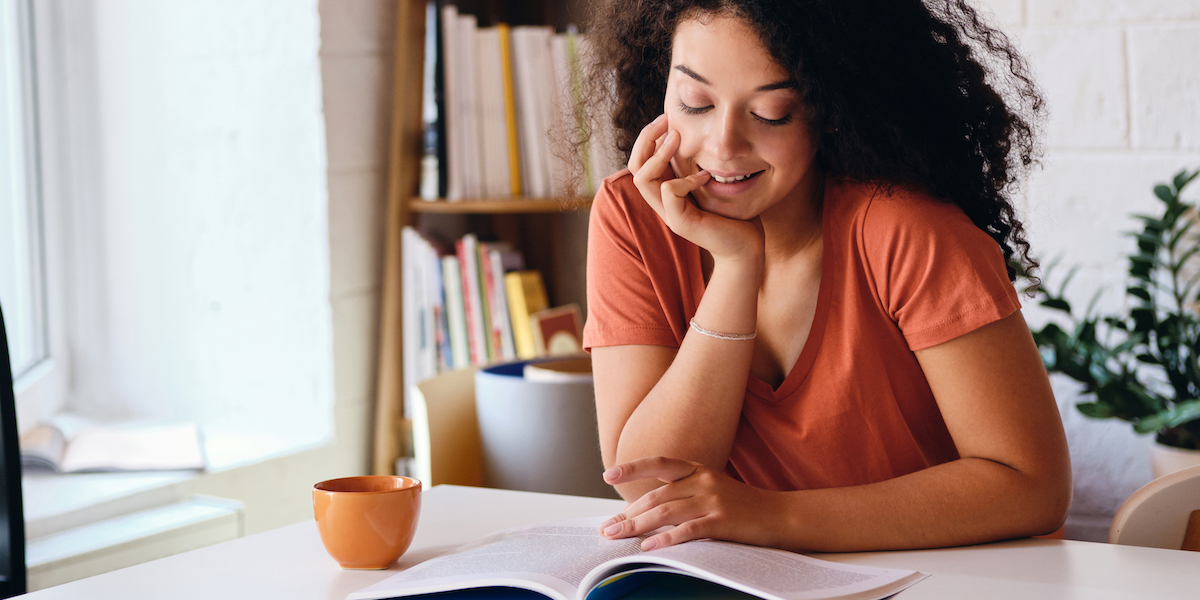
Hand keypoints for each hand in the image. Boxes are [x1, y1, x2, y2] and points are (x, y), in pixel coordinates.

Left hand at [598, 456, 772, 550]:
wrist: (779, 515)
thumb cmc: (741, 507)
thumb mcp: (710, 491)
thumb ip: (680, 496)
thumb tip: (641, 511)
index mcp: (697, 470)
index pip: (659, 464)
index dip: (632, 468)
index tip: (608, 475)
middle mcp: (702, 481)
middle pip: (656, 497)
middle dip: (628, 514)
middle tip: (607, 528)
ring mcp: (712, 500)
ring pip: (666, 513)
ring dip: (637, 526)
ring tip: (618, 537)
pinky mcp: (721, 521)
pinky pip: (687, 530)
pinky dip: (665, 540)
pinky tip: (649, 547)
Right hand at [629, 116, 764, 263]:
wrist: (745, 248)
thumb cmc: (733, 214)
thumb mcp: (712, 183)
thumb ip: (699, 165)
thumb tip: (698, 134)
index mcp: (666, 192)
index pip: (640, 162)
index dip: (648, 139)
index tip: (667, 119)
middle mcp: (662, 203)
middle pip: (634, 167)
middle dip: (646, 139)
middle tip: (666, 120)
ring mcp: (669, 214)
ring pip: (642, 178)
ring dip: (659, 154)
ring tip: (677, 138)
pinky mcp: (681, 222)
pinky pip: (669, 191)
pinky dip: (685, 178)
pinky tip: (706, 176)